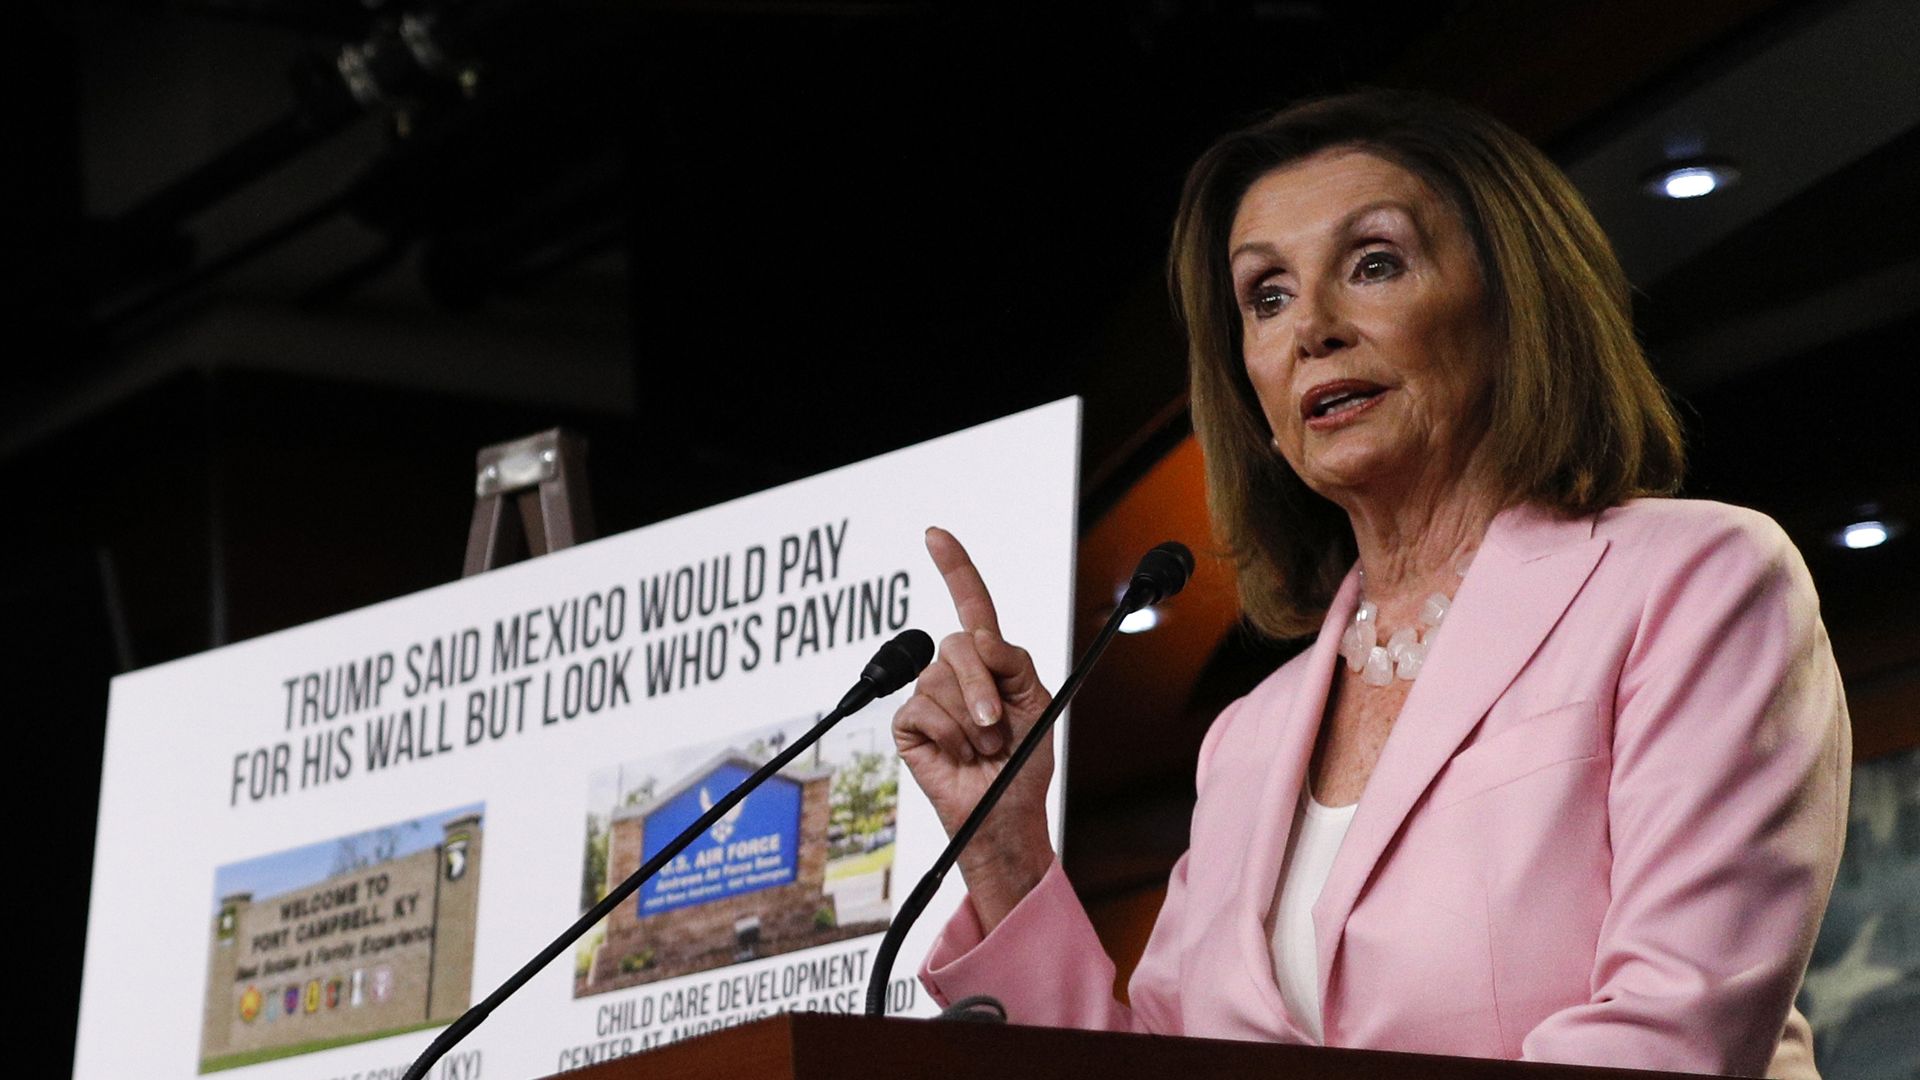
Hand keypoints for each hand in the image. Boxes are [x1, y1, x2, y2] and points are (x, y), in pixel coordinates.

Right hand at [892, 527, 1056, 929]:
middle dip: (982, 686)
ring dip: (970, 722)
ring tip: (982, 749)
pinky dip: (948, 736)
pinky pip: (921, 710)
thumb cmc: (1026, 761)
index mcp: (989, 660)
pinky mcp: (907, 725)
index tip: (935, 534)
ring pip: (940, 681)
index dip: (954, 568)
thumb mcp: (1038, 701)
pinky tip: (957, 756)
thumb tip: (977, 637)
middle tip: (997, 727)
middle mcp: (954, 672)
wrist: (1007, 813)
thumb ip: (1013, 661)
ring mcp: (927, 697)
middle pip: (959, 645)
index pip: (970, 603)